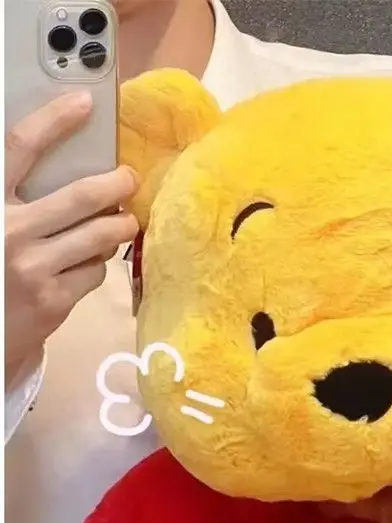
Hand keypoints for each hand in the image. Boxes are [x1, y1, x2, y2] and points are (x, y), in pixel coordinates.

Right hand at [5, 93, 138, 387]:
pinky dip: (98, 263)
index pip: (20, 146)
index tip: (85, 102)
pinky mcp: (53, 301)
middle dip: (116, 184)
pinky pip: (94, 272)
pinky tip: (91, 261)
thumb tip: (69, 165)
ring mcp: (33, 268)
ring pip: (98, 237)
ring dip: (120, 227)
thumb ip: (17, 193)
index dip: (55, 120)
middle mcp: (9, 230)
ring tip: (125, 223)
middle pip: (81, 196)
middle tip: (129, 178)